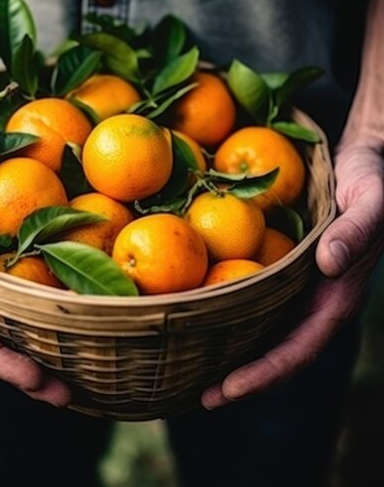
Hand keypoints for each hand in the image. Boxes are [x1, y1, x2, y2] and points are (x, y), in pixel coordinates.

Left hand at [201, 140, 383, 409]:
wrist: (367, 162)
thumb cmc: (372, 180)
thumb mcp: (370, 201)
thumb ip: (355, 231)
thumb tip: (330, 265)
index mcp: (338, 295)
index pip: (302, 346)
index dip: (267, 371)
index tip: (229, 388)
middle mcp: (316, 299)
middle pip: (278, 349)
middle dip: (243, 377)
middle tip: (200, 396)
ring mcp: (299, 286)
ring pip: (265, 329)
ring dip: (232, 352)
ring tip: (191, 369)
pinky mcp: (284, 269)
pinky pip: (256, 297)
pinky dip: (231, 313)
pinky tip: (201, 314)